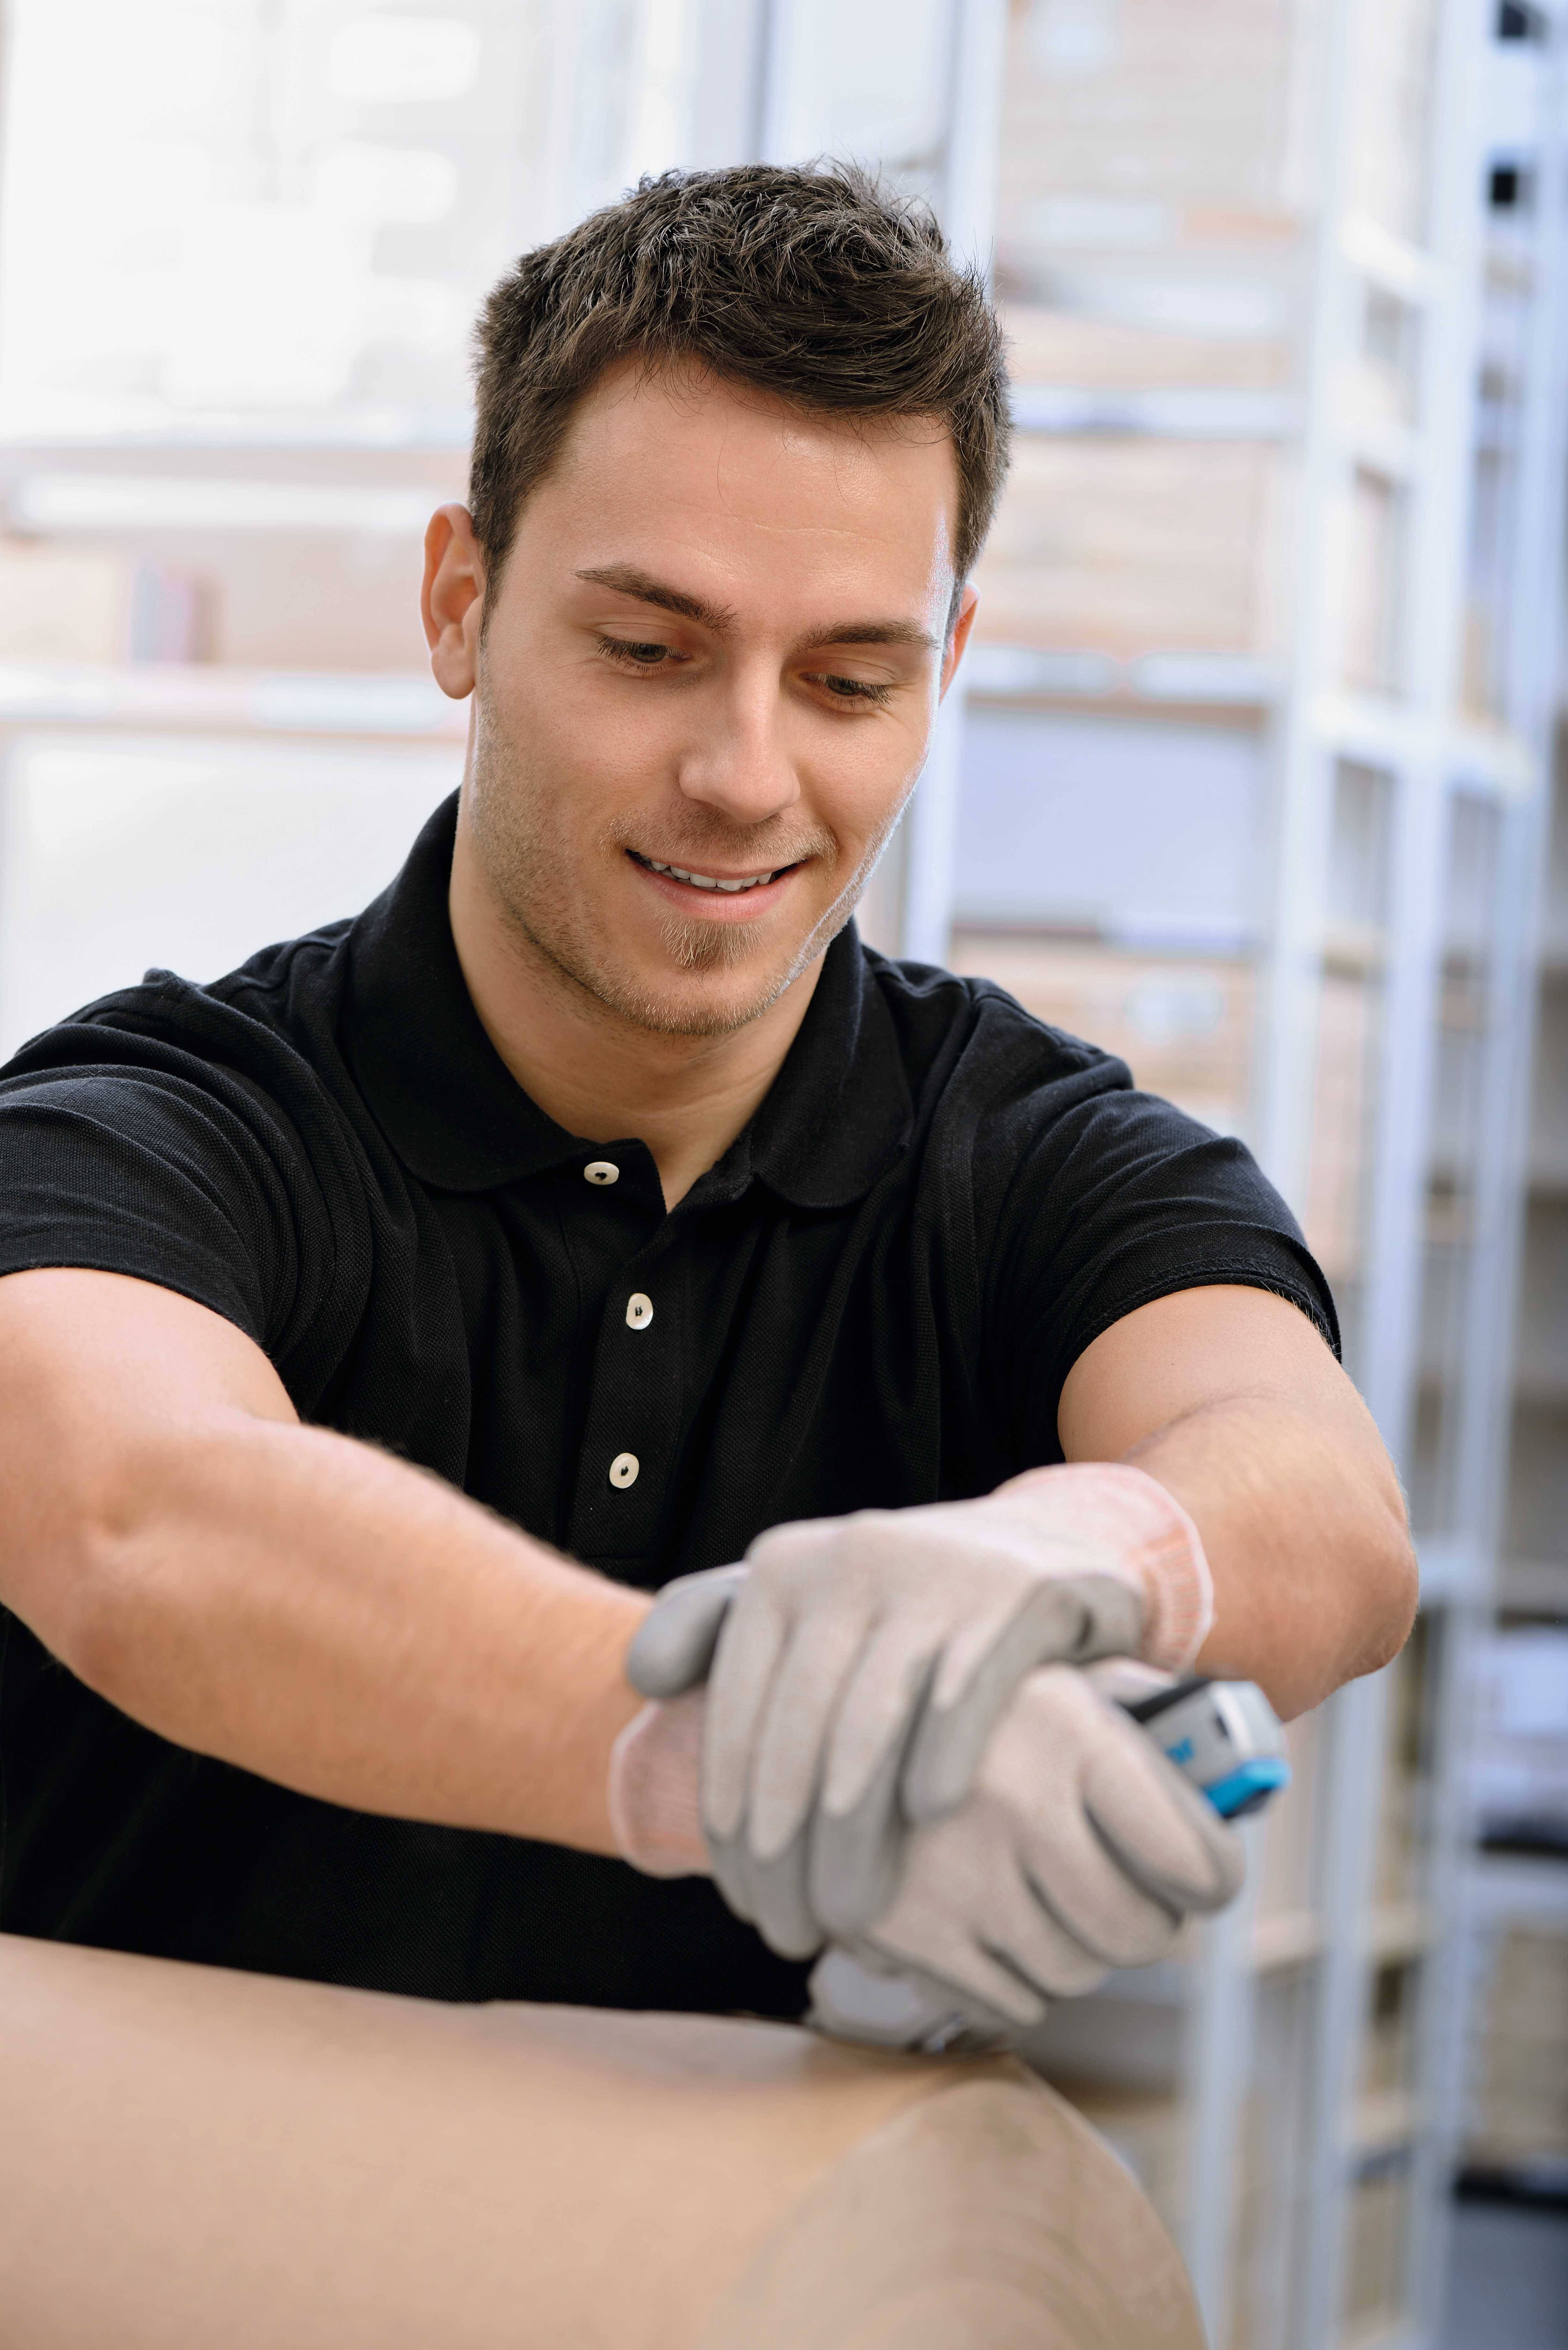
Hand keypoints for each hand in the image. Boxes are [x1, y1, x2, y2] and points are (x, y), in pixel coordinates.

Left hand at [625, 1466, 1211, 1958]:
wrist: (1043, 1548)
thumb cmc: (906, 1602)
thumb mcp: (808, 1594)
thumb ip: (716, 1623)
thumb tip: (640, 1678)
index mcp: (784, 1568)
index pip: (734, 1712)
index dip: (726, 1817)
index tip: (737, 1897)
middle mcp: (851, 1559)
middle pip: (798, 1734)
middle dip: (783, 1851)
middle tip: (786, 1930)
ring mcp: (938, 1573)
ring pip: (871, 1729)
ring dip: (851, 1836)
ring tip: (847, 1914)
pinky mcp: (1018, 1596)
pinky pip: (963, 1697)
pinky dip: (937, 1763)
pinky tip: (925, 1824)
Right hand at [830, 1663, 1242, 2033]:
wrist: (826, 1713)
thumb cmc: (982, 1699)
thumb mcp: (1062, 1674)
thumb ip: (1151, 1719)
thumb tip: (1247, 1779)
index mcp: (1068, 1727)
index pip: (1195, 1857)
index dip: (1213, 1874)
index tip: (1203, 1873)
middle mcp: (1014, 1801)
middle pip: (1139, 1932)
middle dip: (1146, 1921)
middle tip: (1130, 1892)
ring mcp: (953, 1873)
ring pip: (1075, 1973)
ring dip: (1078, 1947)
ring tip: (1049, 1893)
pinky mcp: (902, 1931)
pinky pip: (1008, 2002)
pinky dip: (1014, 1977)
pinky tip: (995, 1916)